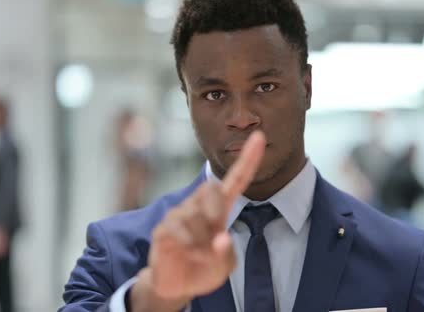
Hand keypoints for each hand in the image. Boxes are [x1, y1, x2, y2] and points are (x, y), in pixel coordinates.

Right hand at [130, 131, 265, 311]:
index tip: (259, 137)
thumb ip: (227, 253)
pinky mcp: (163, 228)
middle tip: (217, 237)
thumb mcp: (223, 267)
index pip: (236, 179)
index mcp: (219, 209)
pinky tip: (188, 254)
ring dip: (203, 242)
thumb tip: (220, 238)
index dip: (248, 160)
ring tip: (200, 256)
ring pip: (196, 217)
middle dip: (216, 211)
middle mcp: (198, 205)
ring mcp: (179, 215)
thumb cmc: (202, 268)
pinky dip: (189, 246)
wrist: (175, 286)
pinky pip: (178, 229)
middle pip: (211, 188)